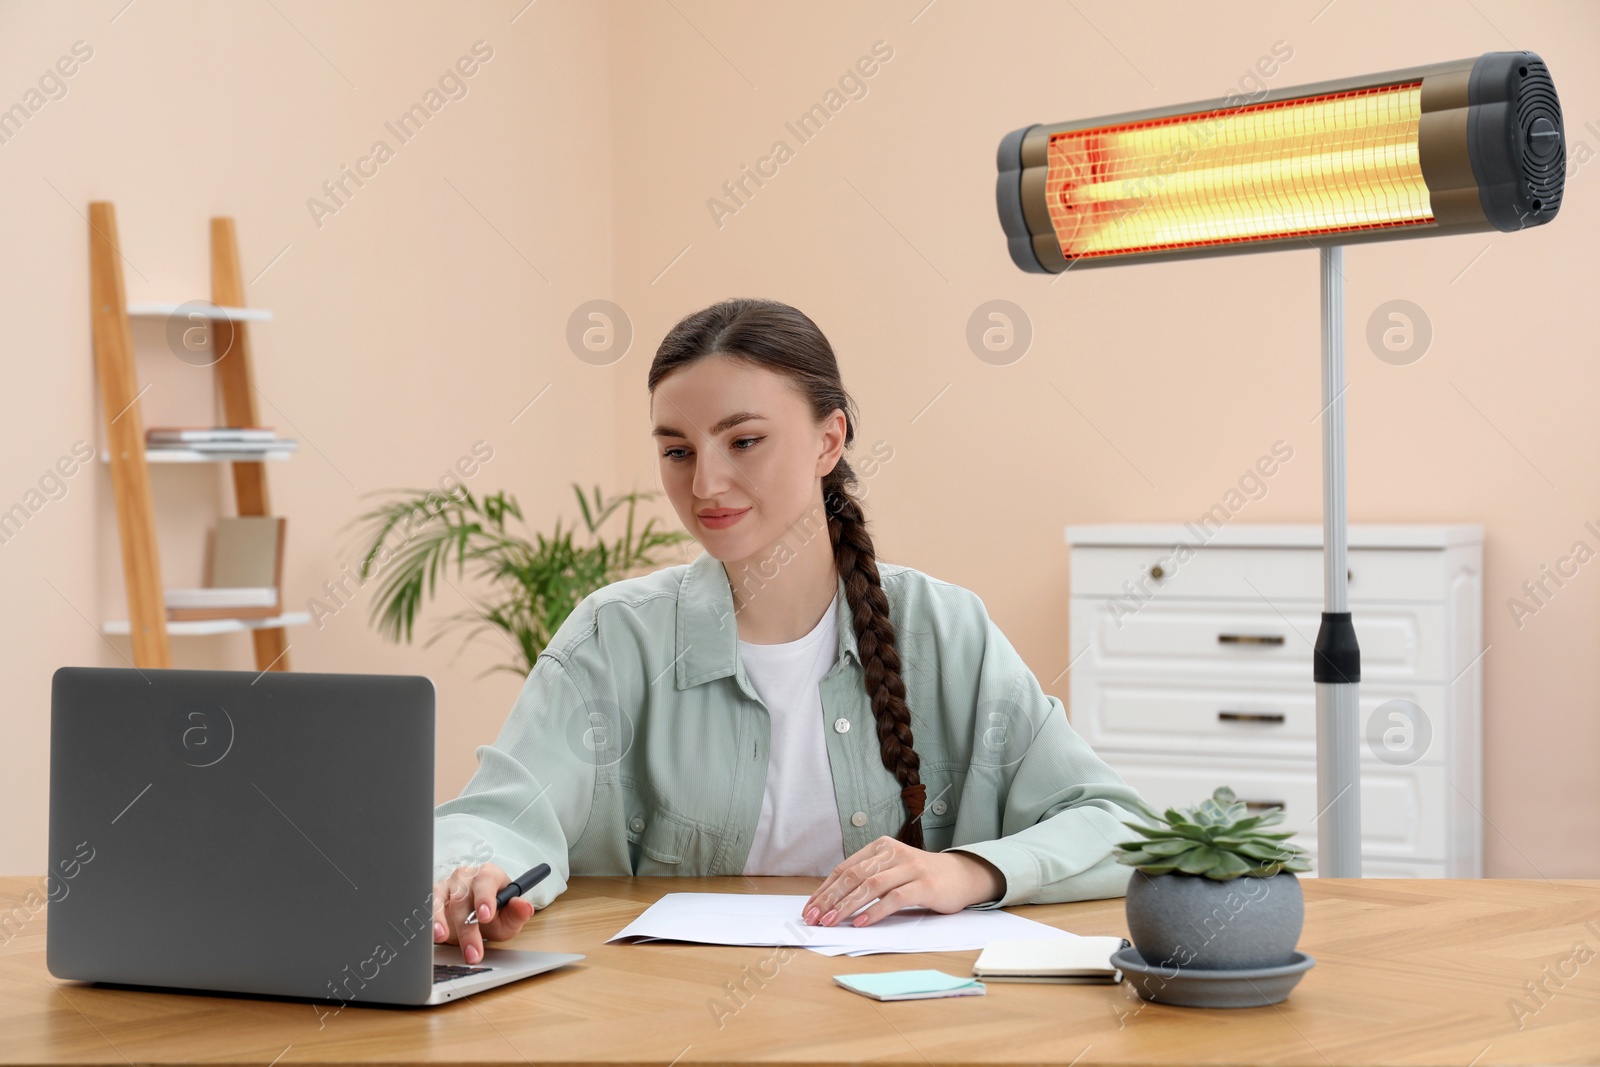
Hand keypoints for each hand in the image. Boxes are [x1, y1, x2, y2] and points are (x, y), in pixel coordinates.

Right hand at [432, 862, 537, 963]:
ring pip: (440, 898)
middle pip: (463, 898)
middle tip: (472, 952)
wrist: (479, 913)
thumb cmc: (495, 912)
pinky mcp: (433, 896)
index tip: (485, 916)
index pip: (485, 881)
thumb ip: (518, 912)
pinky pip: (427, 904)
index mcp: (488, 875)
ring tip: (441, 936)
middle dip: (467, 927)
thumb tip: (524, 906)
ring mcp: (448, 885)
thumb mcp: (510, 916)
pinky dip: (427, 918)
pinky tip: (429, 933)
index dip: (484, 898)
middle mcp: (466, 876)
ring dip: (439, 919)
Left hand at [800, 837, 1005, 927]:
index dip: (825, 889)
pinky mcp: (925, 884)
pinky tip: (861, 923)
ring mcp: (910, 868)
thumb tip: (832, 902)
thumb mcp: (892, 871)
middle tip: (815, 917)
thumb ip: (868, 878)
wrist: (962, 876)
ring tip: (832, 921)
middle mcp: (893, 853)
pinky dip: (875, 911)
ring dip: (848, 906)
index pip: (845, 868)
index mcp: (880, 847)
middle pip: (854, 876)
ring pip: (871, 886)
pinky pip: (895, 898)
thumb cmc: (921, 877)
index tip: (810, 908)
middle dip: (830, 898)